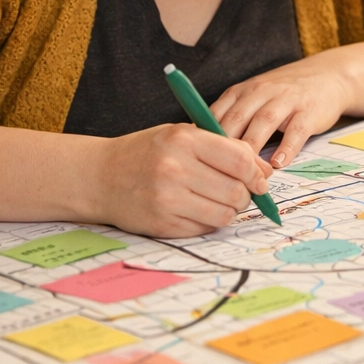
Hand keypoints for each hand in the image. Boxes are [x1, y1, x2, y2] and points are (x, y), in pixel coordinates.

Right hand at [90, 124, 268, 236]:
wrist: (99, 176)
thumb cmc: (146, 152)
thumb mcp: (181, 136)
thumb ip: (222, 148)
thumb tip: (264, 171)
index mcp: (183, 140)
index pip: (239, 159)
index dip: (257, 172)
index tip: (260, 179)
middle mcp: (175, 169)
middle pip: (236, 190)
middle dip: (247, 195)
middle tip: (241, 193)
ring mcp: (168, 199)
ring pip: (224, 213)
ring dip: (231, 210)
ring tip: (221, 201)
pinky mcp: (163, 223)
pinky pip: (204, 227)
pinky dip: (210, 221)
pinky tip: (199, 209)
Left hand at [208, 53, 355, 168]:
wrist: (328, 76)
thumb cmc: (283, 94)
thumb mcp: (253, 98)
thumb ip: (231, 119)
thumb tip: (203, 153)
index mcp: (242, 91)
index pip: (216, 114)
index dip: (205, 139)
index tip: (197, 163)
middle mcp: (261, 91)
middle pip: (237, 119)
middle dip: (225, 147)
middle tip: (218, 175)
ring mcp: (286, 99)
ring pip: (263, 122)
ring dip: (253, 149)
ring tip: (246, 175)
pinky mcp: (309, 110)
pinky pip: (296, 130)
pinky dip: (286, 148)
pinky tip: (278, 164)